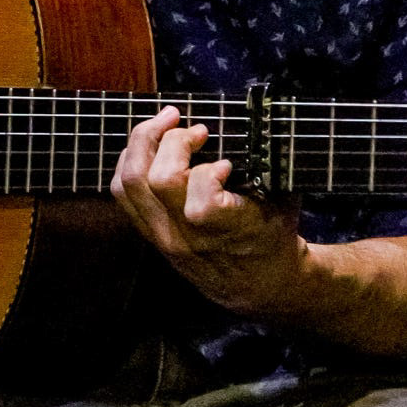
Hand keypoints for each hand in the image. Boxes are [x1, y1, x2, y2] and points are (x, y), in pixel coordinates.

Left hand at [110, 105, 308, 319]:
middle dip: (172, 140)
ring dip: (144, 142)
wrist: (257, 284)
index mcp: (225, 232)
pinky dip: (130, 160)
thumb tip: (262, 122)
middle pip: (156, 180)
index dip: (211, 173)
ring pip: (131, 183)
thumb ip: (271, 164)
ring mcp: (163, 235)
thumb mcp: (284, 201)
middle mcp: (187, 236)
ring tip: (166, 123)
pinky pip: (123, 191)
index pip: (201, 204)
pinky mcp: (149, 233)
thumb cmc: (273, 234)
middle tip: (196, 129)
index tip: (227, 163)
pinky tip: (151, 146)